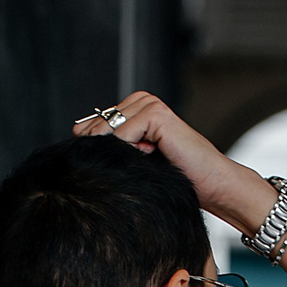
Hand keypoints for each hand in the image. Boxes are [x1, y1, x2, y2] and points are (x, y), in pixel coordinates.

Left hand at [72, 93, 270, 236]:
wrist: (211, 184)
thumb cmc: (176, 178)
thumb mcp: (135, 162)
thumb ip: (110, 146)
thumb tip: (75, 132)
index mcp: (134, 109)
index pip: (93, 125)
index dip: (94, 150)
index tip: (108, 168)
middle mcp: (140, 101)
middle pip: (96, 128)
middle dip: (105, 154)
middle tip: (138, 167)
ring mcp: (149, 104)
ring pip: (108, 132)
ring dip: (122, 156)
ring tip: (150, 162)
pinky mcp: (156, 113)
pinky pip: (123, 134)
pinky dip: (132, 152)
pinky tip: (153, 157)